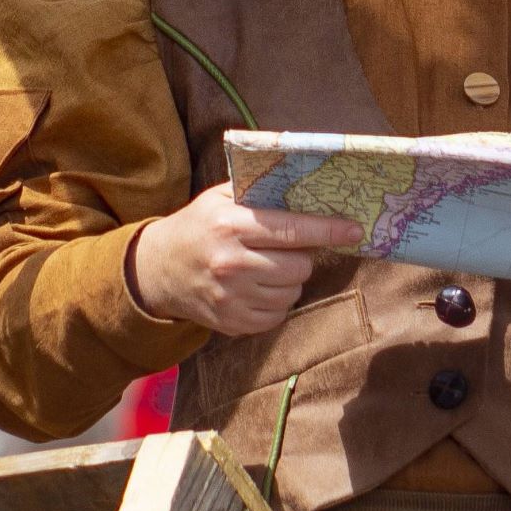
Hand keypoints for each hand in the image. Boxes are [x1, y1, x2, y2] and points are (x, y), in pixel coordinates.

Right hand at [127, 187, 358, 336]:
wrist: (156, 271)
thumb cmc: (197, 226)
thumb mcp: (219, 198)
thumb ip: (259, 191)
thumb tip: (309, 187)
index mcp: (230, 226)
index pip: (291, 229)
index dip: (327, 230)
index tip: (354, 229)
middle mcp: (231, 263)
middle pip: (298, 267)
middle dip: (301, 257)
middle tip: (286, 250)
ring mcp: (231, 297)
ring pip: (292, 293)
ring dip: (289, 280)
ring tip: (267, 268)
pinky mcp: (232, 322)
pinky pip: (277, 315)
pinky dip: (276, 302)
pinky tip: (258, 288)